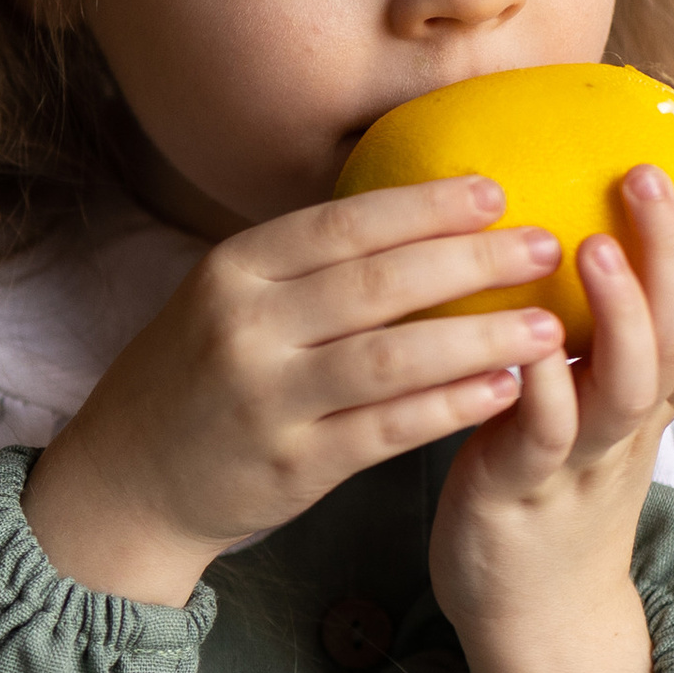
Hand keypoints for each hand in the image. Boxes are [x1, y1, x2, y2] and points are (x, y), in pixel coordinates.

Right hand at [22, 177, 563, 607]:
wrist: (127, 479)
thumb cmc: (195, 379)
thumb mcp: (224, 302)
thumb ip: (303, 268)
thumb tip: (418, 219)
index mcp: (231, 273)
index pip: (340, 226)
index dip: (422, 208)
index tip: (493, 193)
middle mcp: (245, 329)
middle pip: (377, 284)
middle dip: (471, 262)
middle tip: (543, 246)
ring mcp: (267, 399)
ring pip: (393, 357)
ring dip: (480, 338)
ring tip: (546, 323)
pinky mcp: (292, 463)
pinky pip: (389, 428)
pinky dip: (453, 406)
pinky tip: (506, 391)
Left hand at [431, 170, 673, 672]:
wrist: (527, 617)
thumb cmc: (545, 494)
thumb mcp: (586, 418)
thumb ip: (592, 350)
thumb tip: (569, 243)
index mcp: (648, 408)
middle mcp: (627, 429)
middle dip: (673, 257)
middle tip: (649, 179)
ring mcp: (580, 461)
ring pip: (626, 386)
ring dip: (620, 314)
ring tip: (592, 247)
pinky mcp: (518, 489)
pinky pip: (540, 434)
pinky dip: (538, 385)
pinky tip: (520, 341)